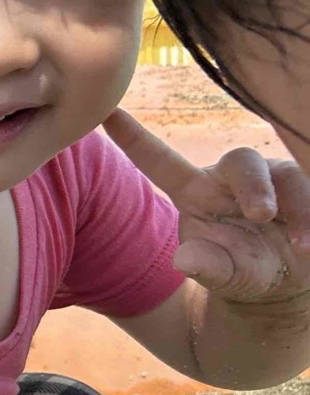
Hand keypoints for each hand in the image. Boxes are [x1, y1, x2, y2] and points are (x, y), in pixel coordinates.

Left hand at [106, 109, 309, 304]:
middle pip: (243, 161)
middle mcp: (233, 178)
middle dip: (255, 187)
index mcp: (196, 192)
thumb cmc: (242, 270)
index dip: (135, 138)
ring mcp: (274, 179)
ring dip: (298, 208)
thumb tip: (186, 260)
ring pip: (289, 175)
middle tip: (261, 216)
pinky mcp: (306, 187)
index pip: (161, 160)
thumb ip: (206, 267)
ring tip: (302, 247)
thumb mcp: (223, 274)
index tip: (105, 112)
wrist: (287, 281)